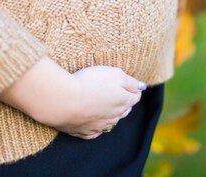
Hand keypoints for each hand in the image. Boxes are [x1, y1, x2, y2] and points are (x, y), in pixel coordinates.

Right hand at [0, 55, 145, 139]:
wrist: (63, 100)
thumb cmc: (89, 82)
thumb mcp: (114, 74)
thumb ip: (130, 81)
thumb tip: (142, 86)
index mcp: (123, 102)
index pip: (135, 97)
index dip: (134, 89)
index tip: (131, 85)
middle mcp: (114, 117)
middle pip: (123, 110)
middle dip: (123, 102)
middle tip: (119, 94)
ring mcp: (99, 127)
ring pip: (110, 122)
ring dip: (109, 114)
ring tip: (105, 106)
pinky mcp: (83, 132)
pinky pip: (93, 132)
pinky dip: (95, 126)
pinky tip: (93, 122)